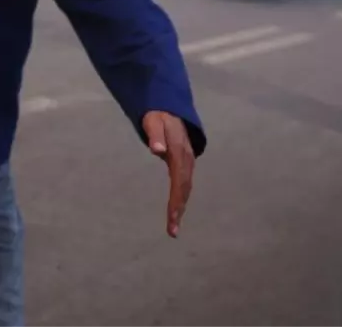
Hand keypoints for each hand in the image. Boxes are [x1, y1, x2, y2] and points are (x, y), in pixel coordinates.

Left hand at [142, 110, 195, 237]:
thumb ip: (154, 135)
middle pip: (184, 188)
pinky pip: (183, 184)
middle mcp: (186, 160)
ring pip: (185, 188)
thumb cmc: (159, 116)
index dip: (176, 199)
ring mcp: (187, 163)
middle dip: (179, 209)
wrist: (171, 110)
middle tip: (172, 231)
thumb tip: (157, 150)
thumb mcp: (154, 121)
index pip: (179, 179)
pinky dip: (180, 199)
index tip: (172, 216)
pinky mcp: (183, 165)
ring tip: (173, 227)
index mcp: (179, 152)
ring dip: (180, 207)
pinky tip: (175, 211)